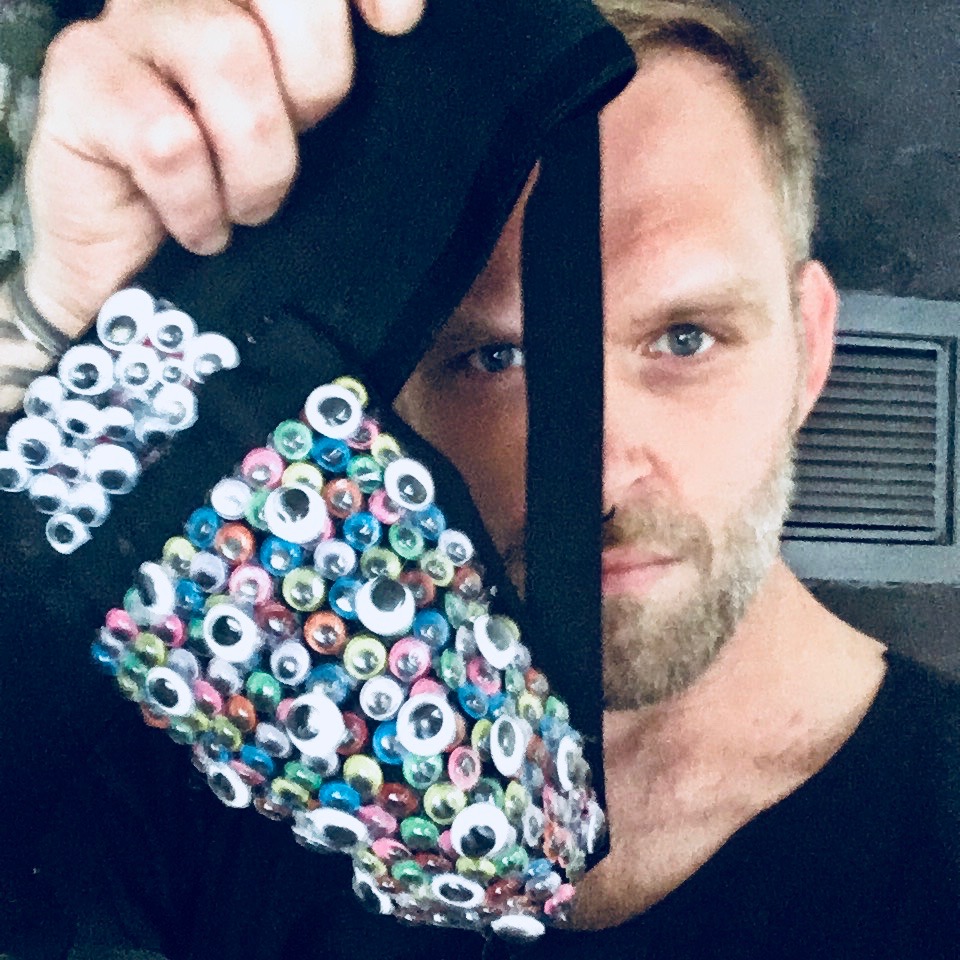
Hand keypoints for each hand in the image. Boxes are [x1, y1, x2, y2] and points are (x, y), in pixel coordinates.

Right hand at [22, 0, 425, 337]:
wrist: (132, 274)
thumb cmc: (227, 205)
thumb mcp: (300, 148)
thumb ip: (332, 90)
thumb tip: (398, 30)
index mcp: (253, 6)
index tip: (397, 25)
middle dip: (315, 89)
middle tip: (295, 149)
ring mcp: (130, 26)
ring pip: (230, 58)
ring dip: (257, 165)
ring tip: (247, 209)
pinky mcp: (81, 76)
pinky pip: (167, 137)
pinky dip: (198, 204)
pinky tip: (199, 228)